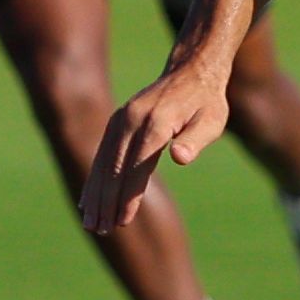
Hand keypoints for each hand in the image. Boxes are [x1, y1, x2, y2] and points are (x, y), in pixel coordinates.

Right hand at [83, 54, 234, 233]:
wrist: (191, 70)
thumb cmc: (206, 102)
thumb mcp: (212, 120)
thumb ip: (195, 139)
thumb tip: (181, 157)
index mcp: (155, 123)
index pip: (138, 166)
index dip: (129, 196)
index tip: (123, 221)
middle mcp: (132, 120)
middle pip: (114, 167)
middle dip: (106, 201)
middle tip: (100, 229)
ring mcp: (121, 120)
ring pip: (102, 162)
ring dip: (95, 193)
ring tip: (90, 222)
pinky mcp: (117, 122)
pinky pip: (101, 153)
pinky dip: (94, 177)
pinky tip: (88, 199)